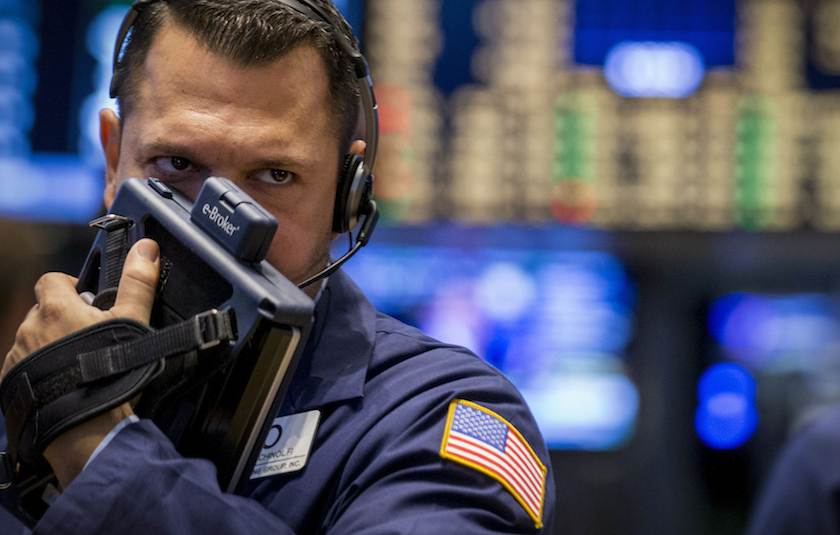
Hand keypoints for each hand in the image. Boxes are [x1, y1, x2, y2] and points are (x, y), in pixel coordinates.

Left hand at [2, 238, 160, 487]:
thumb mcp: (132, 321)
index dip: (67, 285)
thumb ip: (137, 282)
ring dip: (48, 344)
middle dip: (60, 318)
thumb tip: (146, 246)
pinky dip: (37, 369)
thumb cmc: (111, 369)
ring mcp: (17, 355)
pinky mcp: (11, 381)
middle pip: (41, 311)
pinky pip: (21, 366)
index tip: (85, 299)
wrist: (86, 426)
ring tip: (77, 363)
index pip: (50, 280)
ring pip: (31, 339)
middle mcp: (29, 327)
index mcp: (55, 307)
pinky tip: (62, 382)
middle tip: (88, 335)